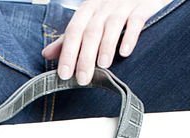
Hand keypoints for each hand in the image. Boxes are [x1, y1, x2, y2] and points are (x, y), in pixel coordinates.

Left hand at [41, 0, 170, 84]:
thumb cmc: (111, 8)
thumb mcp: (88, 19)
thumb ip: (69, 38)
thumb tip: (47, 54)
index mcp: (87, 9)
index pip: (73, 31)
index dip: (67, 53)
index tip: (64, 74)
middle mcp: (103, 6)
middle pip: (91, 31)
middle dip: (85, 56)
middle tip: (83, 78)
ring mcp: (123, 5)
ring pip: (112, 26)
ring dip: (106, 46)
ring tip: (103, 66)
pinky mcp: (142, 7)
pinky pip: (136, 21)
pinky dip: (130, 36)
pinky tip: (125, 52)